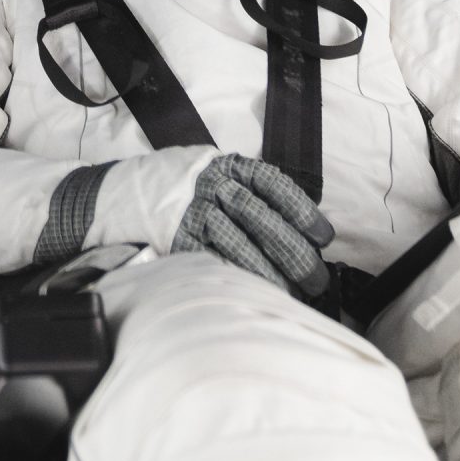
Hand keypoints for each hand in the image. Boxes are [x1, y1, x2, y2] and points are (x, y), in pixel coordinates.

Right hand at [170, 154, 335, 301]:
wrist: (135, 191)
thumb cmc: (196, 189)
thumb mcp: (225, 176)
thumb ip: (259, 196)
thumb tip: (308, 236)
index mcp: (231, 168)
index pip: (274, 185)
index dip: (302, 212)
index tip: (324, 238)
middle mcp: (213, 186)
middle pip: (260, 217)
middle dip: (292, 251)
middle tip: (316, 279)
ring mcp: (193, 212)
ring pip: (237, 243)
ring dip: (267, 271)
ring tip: (290, 293)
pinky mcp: (178, 239)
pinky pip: (211, 260)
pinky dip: (236, 277)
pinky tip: (254, 292)